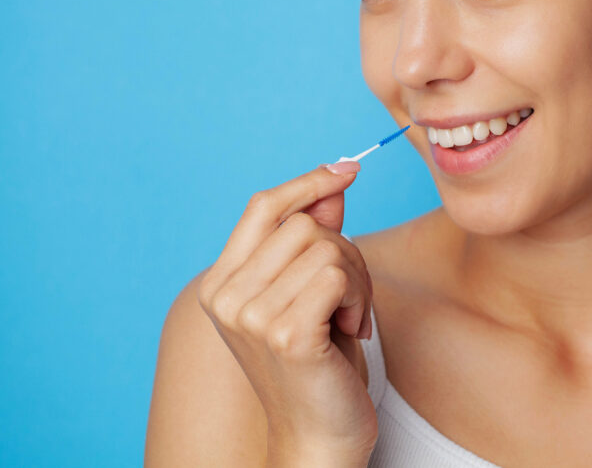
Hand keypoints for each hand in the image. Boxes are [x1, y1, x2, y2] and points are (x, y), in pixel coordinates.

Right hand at [197, 160, 378, 460]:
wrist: (319, 434)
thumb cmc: (319, 363)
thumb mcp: (313, 291)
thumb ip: (316, 238)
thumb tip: (334, 183)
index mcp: (222, 281)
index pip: (263, 205)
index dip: (307, 182)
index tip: (348, 168)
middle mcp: (225, 296)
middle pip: (305, 224)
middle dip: (345, 252)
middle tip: (350, 297)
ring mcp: (250, 316)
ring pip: (328, 247)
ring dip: (357, 280)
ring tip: (347, 318)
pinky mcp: (283, 334)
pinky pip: (338, 276)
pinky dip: (358, 299)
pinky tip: (349, 331)